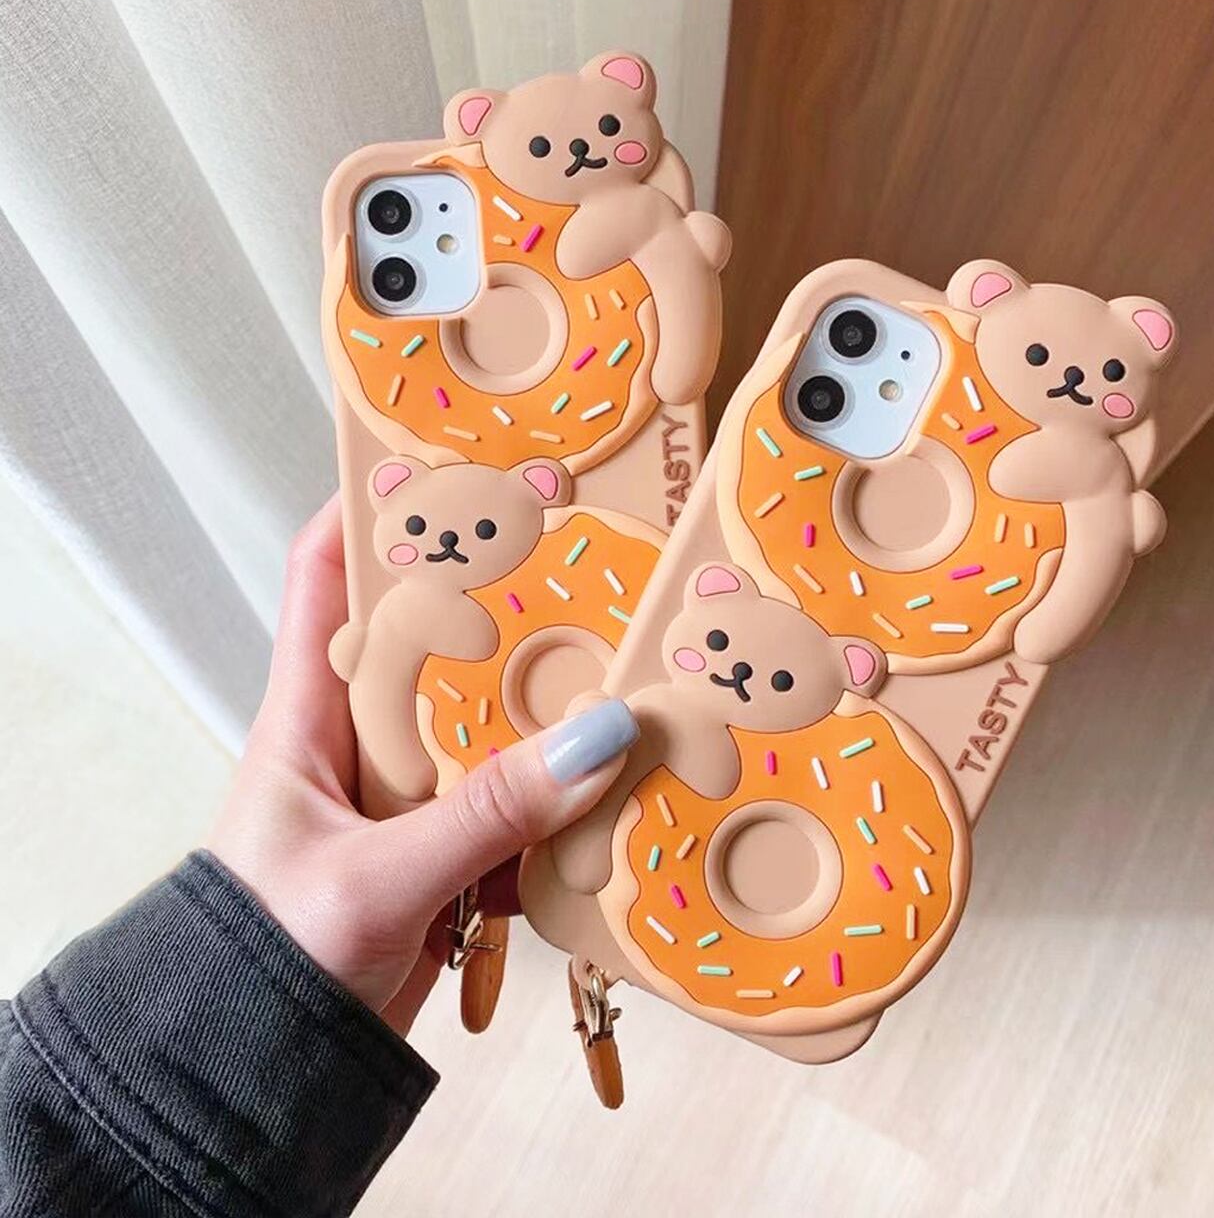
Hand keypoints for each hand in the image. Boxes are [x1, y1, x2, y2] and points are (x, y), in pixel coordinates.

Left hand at [208, 495, 636, 1034]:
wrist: (264, 1069)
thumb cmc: (267, 955)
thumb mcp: (374, 877)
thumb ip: (485, 814)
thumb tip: (601, 736)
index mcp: (308, 715)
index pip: (324, 579)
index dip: (371, 510)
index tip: (448, 462)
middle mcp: (361, 740)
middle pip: (435, 641)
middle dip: (503, 605)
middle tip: (586, 563)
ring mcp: (409, 797)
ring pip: (490, 726)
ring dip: (551, 711)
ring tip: (632, 668)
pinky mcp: (449, 853)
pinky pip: (518, 807)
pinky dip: (566, 802)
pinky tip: (625, 790)